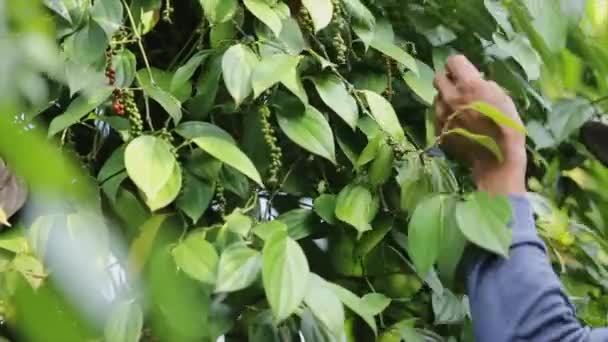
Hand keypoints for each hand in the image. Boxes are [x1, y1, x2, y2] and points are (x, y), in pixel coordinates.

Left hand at [433, 55, 526, 194]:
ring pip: (436, 97)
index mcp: (469, 85)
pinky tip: (457, 123)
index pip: (452, 61)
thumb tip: (475, 80)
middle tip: (459, 87)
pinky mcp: (438, 129)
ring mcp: (441, 114)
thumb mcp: (503, 97)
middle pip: (438, 77)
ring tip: (460, 109)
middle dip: (448, 79)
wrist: (496, 158)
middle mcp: (451, 97)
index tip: (464, 71)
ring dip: (446, 98)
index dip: (458, 64)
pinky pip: (436, 115)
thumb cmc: (506, 126)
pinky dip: (444, 115)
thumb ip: (484, 84)